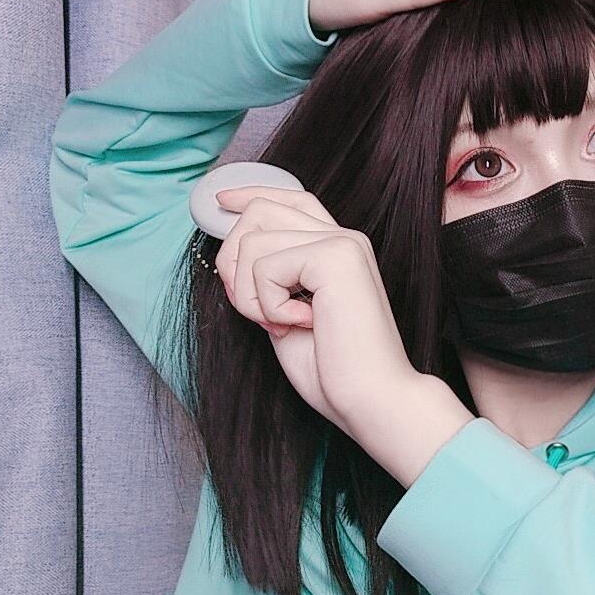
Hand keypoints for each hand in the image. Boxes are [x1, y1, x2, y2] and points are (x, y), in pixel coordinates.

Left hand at [211, 183, 423, 439]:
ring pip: (252, 241)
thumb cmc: (335, 372)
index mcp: (338, 249)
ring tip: (281, 324)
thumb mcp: (285, 316)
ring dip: (249, 294)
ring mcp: (342, 243)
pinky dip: (267, 304)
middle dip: (233, 263)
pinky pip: (264, 267)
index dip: (251, 194)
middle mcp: (343, 237)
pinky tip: (300, 324)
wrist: (372, 400)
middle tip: (256, 313)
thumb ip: (267, 280)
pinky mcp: (335, 256)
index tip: (221, 200)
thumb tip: (231, 253)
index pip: (289, 200)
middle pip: (259, 211)